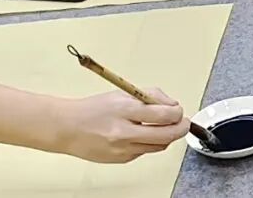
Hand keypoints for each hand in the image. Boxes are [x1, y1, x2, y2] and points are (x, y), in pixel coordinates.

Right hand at [54, 89, 188, 163]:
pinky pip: (144, 151)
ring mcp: (123, 148)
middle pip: (166, 134)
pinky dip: (150, 143)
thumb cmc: (93, 108)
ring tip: (167, 127)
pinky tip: (144, 134)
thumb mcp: (122, 93)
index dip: (177, 113)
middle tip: (184, 122)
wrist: (68, 128)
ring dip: (167, 136)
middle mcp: (125, 131)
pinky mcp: (121, 160)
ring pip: (158, 146)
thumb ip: (148, 96)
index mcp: (125, 109)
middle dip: (180, 128)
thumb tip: (170, 104)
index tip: (179, 110)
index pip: (163, 114)